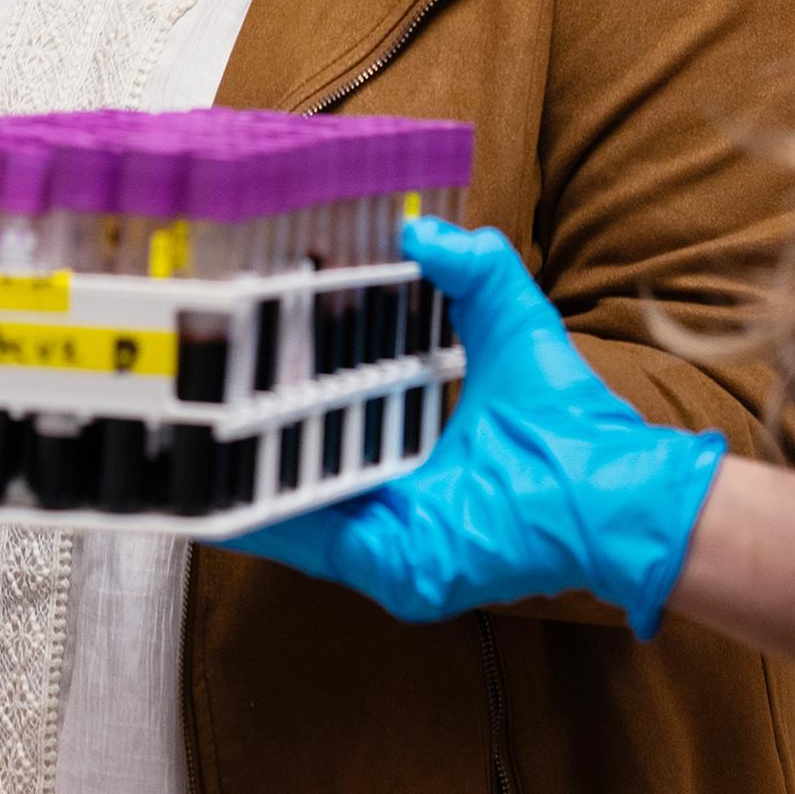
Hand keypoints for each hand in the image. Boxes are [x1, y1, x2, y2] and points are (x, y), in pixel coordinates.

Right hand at [223, 219, 726, 638]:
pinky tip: (216, 489)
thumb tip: (422, 227)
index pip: (326, 419)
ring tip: (182, 430)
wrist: (612, 488)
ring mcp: (382, 539)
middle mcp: (385, 500)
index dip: (282, 385)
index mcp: (405, 450)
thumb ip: (475, 268)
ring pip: (286, 505)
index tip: (240, 343)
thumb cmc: (569, 418)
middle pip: (294, 463)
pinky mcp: (388, 566)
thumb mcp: (511, 322)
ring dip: (237, 470)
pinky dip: (262, 517)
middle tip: (189, 387)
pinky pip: (308, 543)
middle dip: (243, 429)